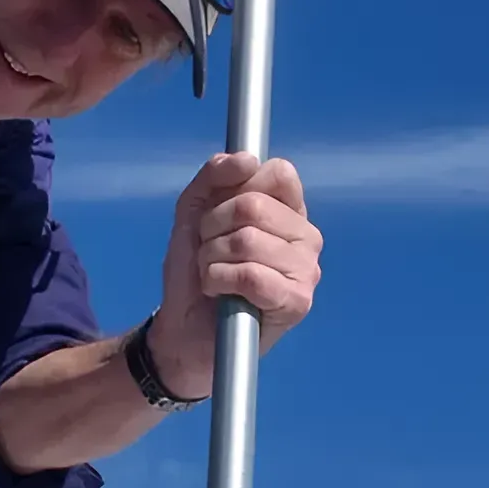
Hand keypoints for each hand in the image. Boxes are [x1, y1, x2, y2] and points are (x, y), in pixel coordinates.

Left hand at [149, 152, 322, 399]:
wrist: (182, 328)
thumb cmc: (195, 269)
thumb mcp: (194, 211)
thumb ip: (215, 176)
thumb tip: (246, 159)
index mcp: (289, 210)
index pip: (280, 173)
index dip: (238, 188)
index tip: (220, 214)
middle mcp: (306, 237)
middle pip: (252, 205)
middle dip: (212, 228)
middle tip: (209, 251)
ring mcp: (306, 270)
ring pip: (247, 240)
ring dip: (211, 258)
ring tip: (213, 275)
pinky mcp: (298, 302)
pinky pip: (250, 274)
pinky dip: (218, 280)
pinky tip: (220, 293)